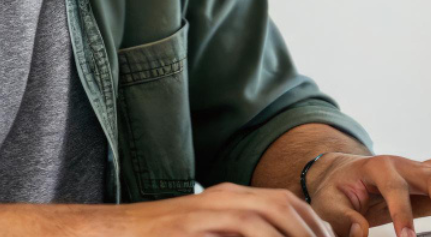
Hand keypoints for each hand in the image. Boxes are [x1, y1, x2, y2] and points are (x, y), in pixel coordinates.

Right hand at [118, 181, 336, 236]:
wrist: (118, 234)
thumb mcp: (209, 235)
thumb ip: (237, 236)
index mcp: (230, 198)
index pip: (284, 202)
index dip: (312, 223)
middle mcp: (224, 197)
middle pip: (283, 203)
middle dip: (312, 230)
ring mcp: (209, 208)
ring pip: (267, 213)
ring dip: (295, 234)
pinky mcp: (195, 224)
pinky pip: (242, 227)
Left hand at [304, 153, 430, 236]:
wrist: (341, 174)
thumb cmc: (335, 187)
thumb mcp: (328, 203)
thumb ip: (344, 218)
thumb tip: (361, 232)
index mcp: (378, 167)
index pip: (394, 188)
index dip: (402, 213)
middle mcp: (403, 167)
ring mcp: (418, 175)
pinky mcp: (427, 187)